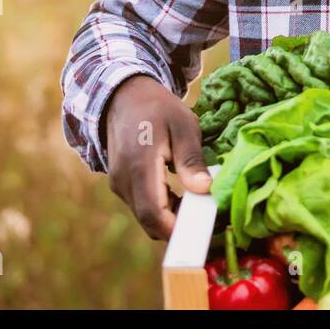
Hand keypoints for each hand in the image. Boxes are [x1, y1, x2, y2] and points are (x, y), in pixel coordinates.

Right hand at [103, 74, 211, 239]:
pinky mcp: (121, 185)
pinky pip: (142, 207)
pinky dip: (163, 210)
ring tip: (201, 207)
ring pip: (145, 217)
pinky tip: (183, 200)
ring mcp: (119, 184)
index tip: (204, 230)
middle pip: (149, 221)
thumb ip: (192, 159)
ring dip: (171, 219)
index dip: (177, 228)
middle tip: (210, 221)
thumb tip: (205, 190)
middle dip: (179, 228)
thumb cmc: (158, 108)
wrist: (124, 98)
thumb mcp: (184, 125)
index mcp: (139, 165)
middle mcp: (123, 180)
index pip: (153, 211)